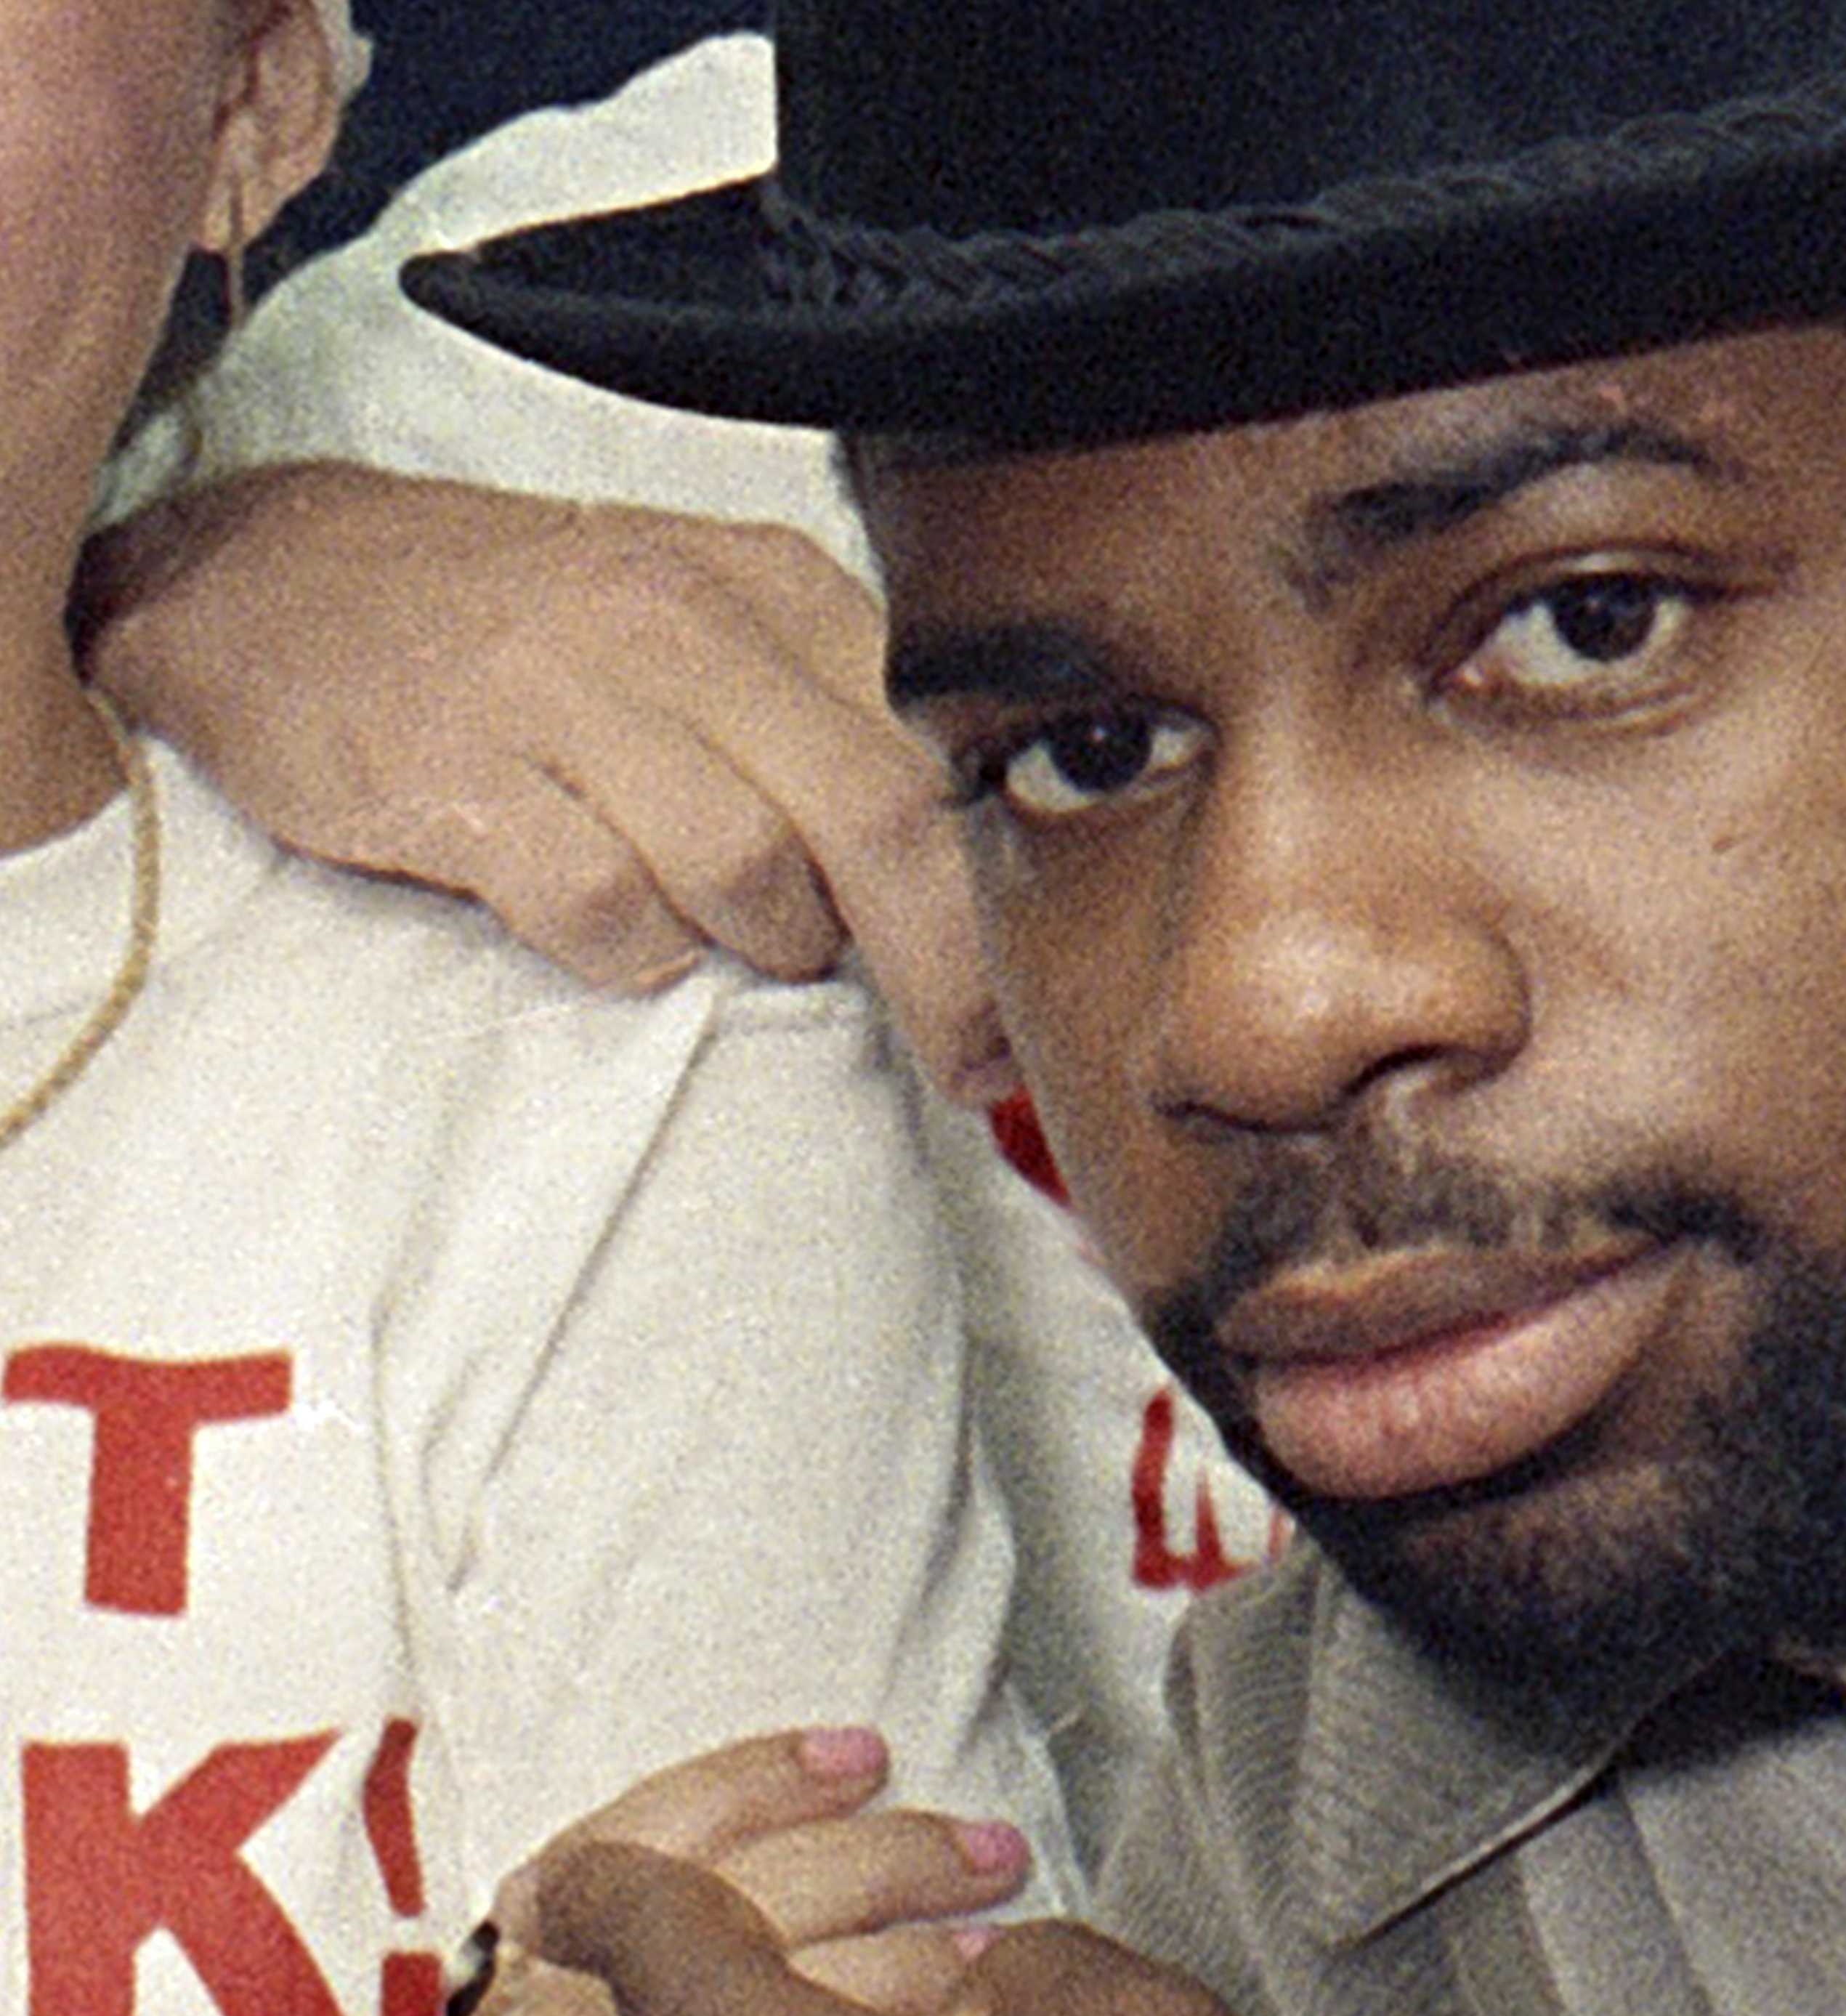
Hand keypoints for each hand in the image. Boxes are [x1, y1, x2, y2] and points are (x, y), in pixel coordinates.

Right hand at [78, 463, 1011, 1097]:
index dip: (1003, 898)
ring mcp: (562, 693)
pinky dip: (635, 954)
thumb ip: (836, 725)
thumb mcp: (707, 624)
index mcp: (771, 589)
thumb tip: (975, 889)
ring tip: (734, 943)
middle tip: (963, 1062)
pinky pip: (603, 910)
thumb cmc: (526, 629)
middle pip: (880, 817)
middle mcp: (679, 624)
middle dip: (945, 969)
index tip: (1030, 1004)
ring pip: (751, 872)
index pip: (939, 751)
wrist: (270, 578)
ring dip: (769, 946)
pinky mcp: (457, 774)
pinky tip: (618, 935)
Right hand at [284, 1730, 1034, 2015]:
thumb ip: (581, 1988)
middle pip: (753, 1905)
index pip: (646, 1837)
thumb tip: (750, 1913)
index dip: (760, 1779)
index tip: (861, 1751)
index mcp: (517, 1980)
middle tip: (993, 1848)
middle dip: (890, 1861)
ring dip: (916, 1974)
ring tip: (1002, 1959)